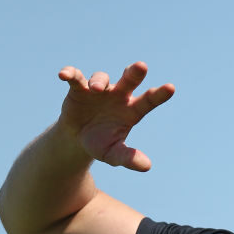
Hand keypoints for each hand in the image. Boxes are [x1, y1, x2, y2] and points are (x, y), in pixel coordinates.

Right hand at [57, 62, 174, 171]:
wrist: (77, 139)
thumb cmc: (101, 143)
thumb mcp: (114, 154)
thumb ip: (129, 158)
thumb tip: (147, 166)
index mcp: (132, 109)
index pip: (149, 100)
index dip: (159, 94)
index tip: (171, 88)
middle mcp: (118, 95)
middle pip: (129, 79)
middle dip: (134, 72)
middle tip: (141, 66)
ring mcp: (99, 90)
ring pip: (102, 78)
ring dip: (99, 81)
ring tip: (96, 89)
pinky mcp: (79, 89)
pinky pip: (76, 78)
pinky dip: (70, 74)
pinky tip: (63, 75)